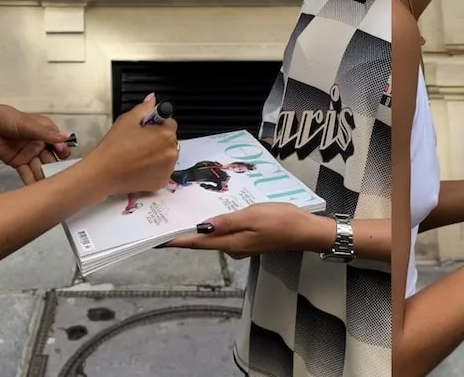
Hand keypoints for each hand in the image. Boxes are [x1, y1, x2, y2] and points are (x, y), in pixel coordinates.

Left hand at [0, 102, 72, 183]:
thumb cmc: (5, 118)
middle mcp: (40, 143)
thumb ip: (45, 133)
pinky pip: (27, 173)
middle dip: (56, 167)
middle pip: (52, 158)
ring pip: (41, 167)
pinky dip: (32, 181)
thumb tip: (65, 137)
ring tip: (50, 186)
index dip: (62, 150)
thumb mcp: (27, 124)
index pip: (59, 143)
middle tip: (60, 177)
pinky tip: (37, 189)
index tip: (62, 154)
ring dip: (45, 176)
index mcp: (45, 131)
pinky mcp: (19, 163)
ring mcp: (30, 154)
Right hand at [83, 94, 178, 196]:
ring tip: (139, 155)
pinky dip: (155, 168)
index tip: (145, 128)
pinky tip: (140, 167)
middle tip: (139, 142)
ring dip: (159, 154)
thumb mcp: (127, 121)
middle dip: (159, 139)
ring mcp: (168, 169)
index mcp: (165, 135)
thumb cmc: (114, 146)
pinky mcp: (162, 182)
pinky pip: (163, 170)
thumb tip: (152, 98)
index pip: (170, 123)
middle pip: (170, 141)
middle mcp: (172, 153)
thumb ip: (144, 108)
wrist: (103, 173)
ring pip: (167, 156)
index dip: (157, 123)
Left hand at [164, 202, 329, 257]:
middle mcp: (232, 248)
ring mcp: (240, 245)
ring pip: (214, 237)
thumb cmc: (280, 221)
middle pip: (202, 242)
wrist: (305, 231)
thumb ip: (226, 221)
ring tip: (184, 215)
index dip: (177, 241)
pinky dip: (215, 227)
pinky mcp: (248, 240)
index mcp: (230, 243)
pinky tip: (213, 216)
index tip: (157, 240)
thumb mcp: (252, 216)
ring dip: (199, 229)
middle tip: (166, 222)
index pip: (197, 243)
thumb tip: (202, 227)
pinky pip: (225, 234)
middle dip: (184, 234)